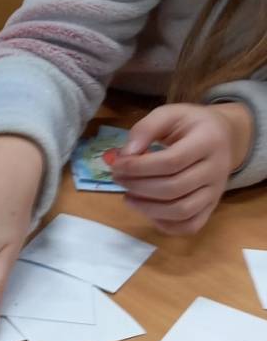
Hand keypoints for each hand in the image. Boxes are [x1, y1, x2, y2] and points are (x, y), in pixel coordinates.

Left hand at [112, 102, 252, 235]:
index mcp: (209, 140)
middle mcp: (217, 168)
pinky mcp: (211, 208)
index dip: (139, 167)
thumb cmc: (189, 126)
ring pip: (180, 211)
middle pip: (173, 188)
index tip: (117, 166)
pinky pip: (188, 226)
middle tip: (118, 179)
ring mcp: (216, 192)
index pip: (171, 161)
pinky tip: (147, 209)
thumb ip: (146, 128)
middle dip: (138, 186)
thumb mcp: (170, 114)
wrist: (222, 137)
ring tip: (128, 196)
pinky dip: (164, 224)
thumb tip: (125, 154)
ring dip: (146, 208)